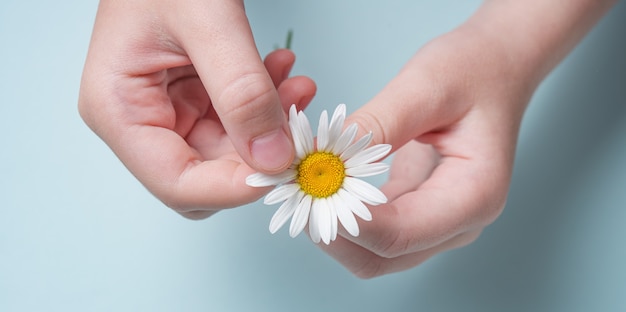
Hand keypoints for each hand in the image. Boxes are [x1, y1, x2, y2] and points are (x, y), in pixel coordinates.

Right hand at [78, 0, 315, 218]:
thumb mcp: (208, 22)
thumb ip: (242, 91)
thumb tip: (274, 158)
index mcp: (119, 110)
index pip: (176, 183)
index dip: (232, 188)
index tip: (285, 170)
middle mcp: (138, 120)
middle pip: (204, 175)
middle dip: (257, 157)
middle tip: (299, 130)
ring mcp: (166, 111)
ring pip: (228, 152)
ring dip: (269, 127)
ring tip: (296, 87)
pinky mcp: (191, 99)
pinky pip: (236, 122)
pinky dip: (265, 105)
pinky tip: (282, 73)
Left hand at [318, 0, 613, 276]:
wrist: (496, 65)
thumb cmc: (475, 69)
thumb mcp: (425, 86)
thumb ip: (377, 126)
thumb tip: (323, 159)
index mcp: (474, 195)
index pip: (399, 234)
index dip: (347, 222)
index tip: (307, 192)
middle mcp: (458, 222)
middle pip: (381, 258)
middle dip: (331, 232)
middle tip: (295, 193)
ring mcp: (439, 222)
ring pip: (372, 252)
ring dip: (332, 227)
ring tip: (301, 188)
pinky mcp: (419, 210)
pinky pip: (374, 230)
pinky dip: (343, 215)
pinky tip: (320, 185)